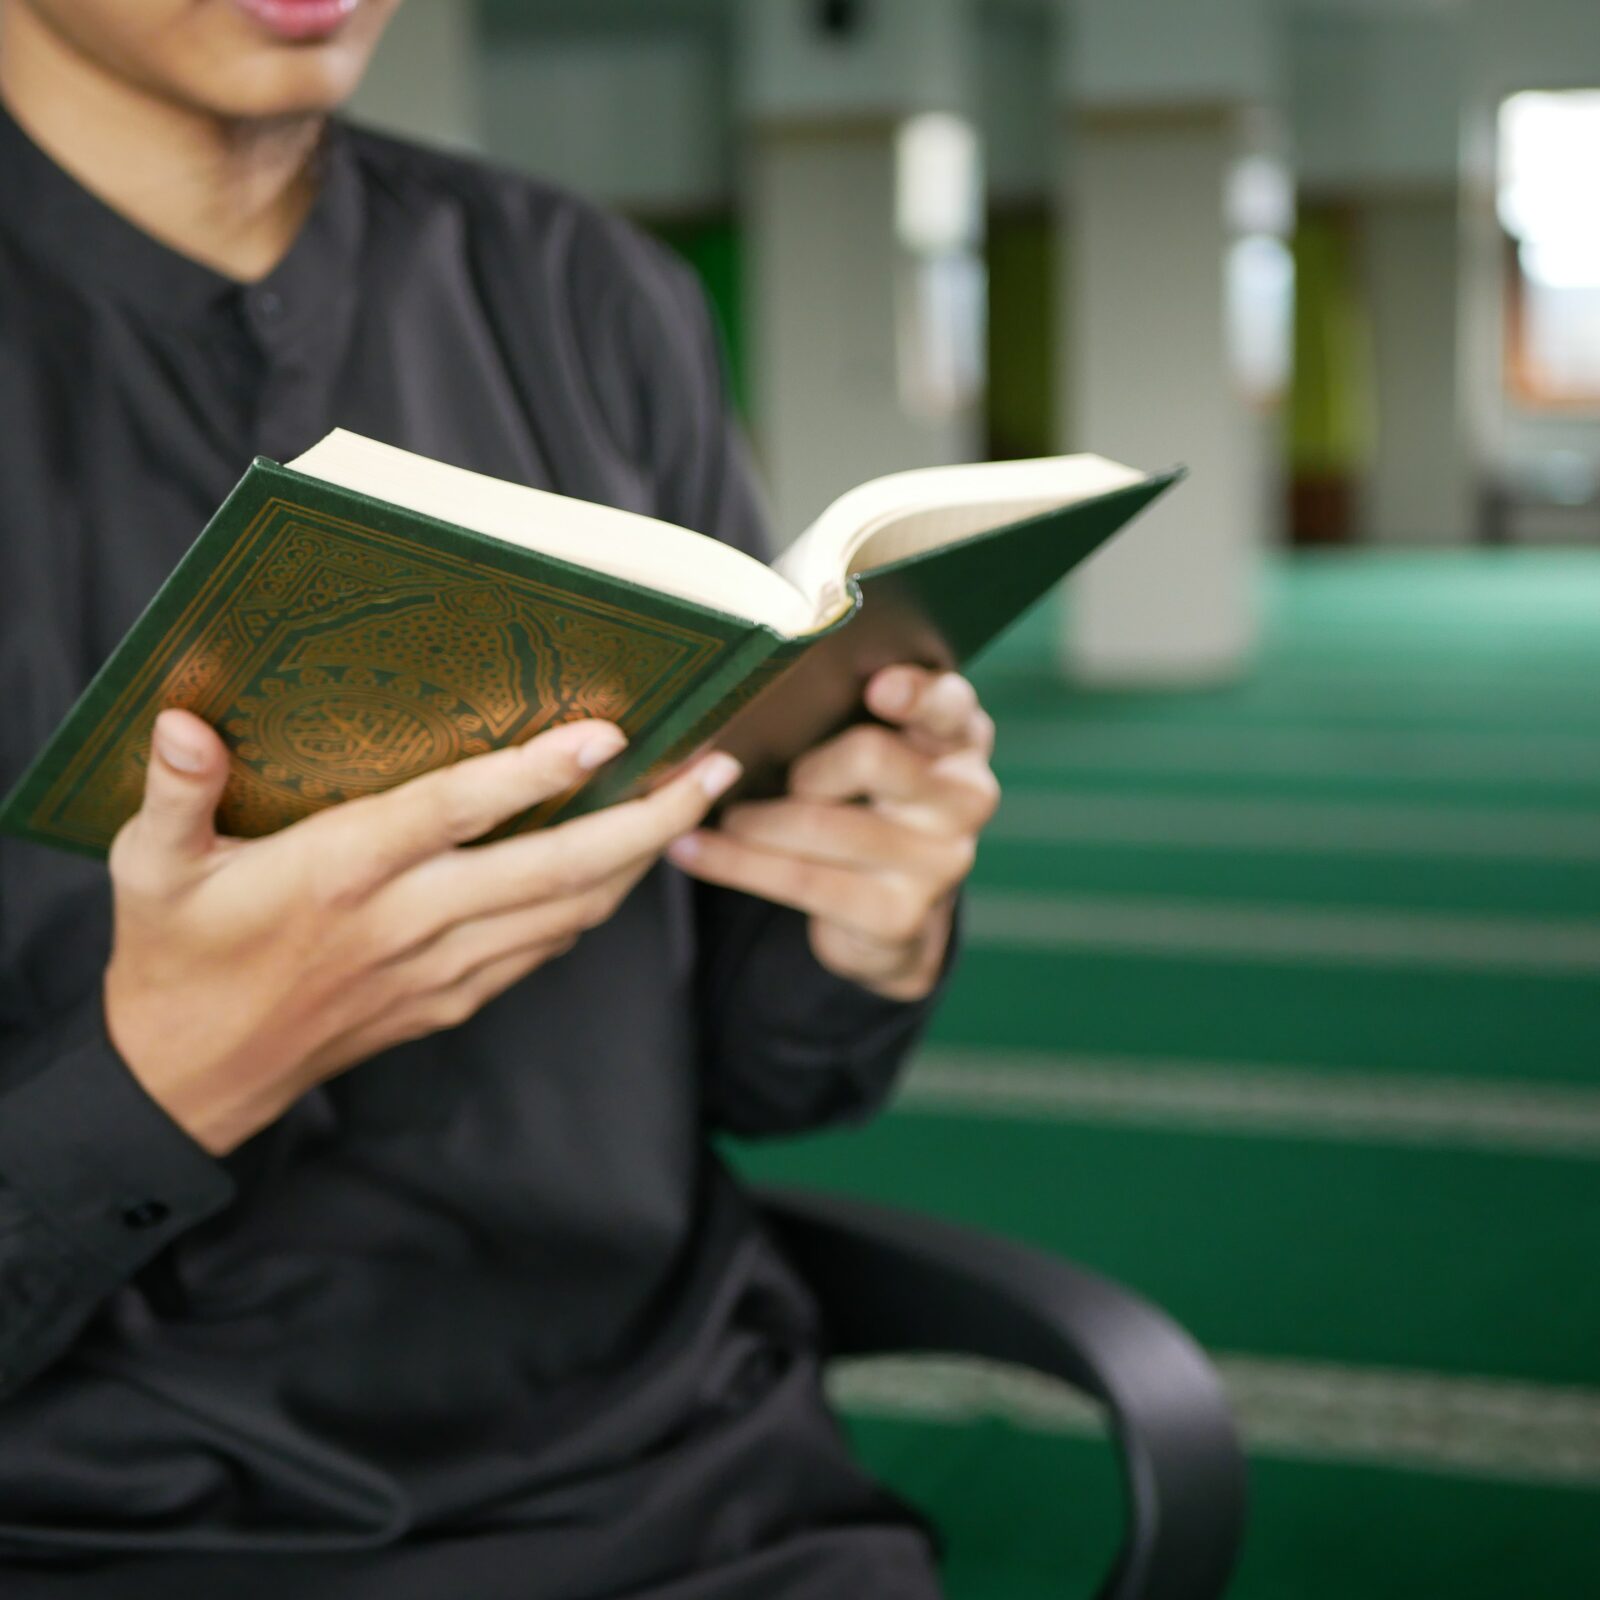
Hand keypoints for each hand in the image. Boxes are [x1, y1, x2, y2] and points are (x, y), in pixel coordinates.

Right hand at [105, 709, 741, 1154]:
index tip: (608, 735)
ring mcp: (439, 970)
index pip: (455, 814)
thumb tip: (183, 720)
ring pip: (569, 912)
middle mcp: (407, 922)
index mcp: (340, 873)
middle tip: (713, 767)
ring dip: (640, 858)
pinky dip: (596, 905)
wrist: (189, 1080)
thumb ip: (174, 791)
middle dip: (648, 818)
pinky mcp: (451, 1000)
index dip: (534, 774)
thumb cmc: (174, 956)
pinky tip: (624, 864)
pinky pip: (545, 948)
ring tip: (690, 801)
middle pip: (555, 869)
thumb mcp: (150, 867)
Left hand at [668, 666, 997, 1000]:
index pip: (950, 704)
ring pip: (821, 823)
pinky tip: (689, 849)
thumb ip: (850, 713)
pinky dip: (733, 863)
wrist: (886, 912)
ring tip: (708, 811)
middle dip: (800, 767)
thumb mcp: (874, 751)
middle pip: (870, 758)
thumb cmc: (863, 801)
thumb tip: (752, 680)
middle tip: (751, 773)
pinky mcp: (900, 915)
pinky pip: (800, 880)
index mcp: (960, 739)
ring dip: (751, 819)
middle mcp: (965, 797)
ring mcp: (940, 862)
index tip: (876, 687)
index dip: (915, 694)